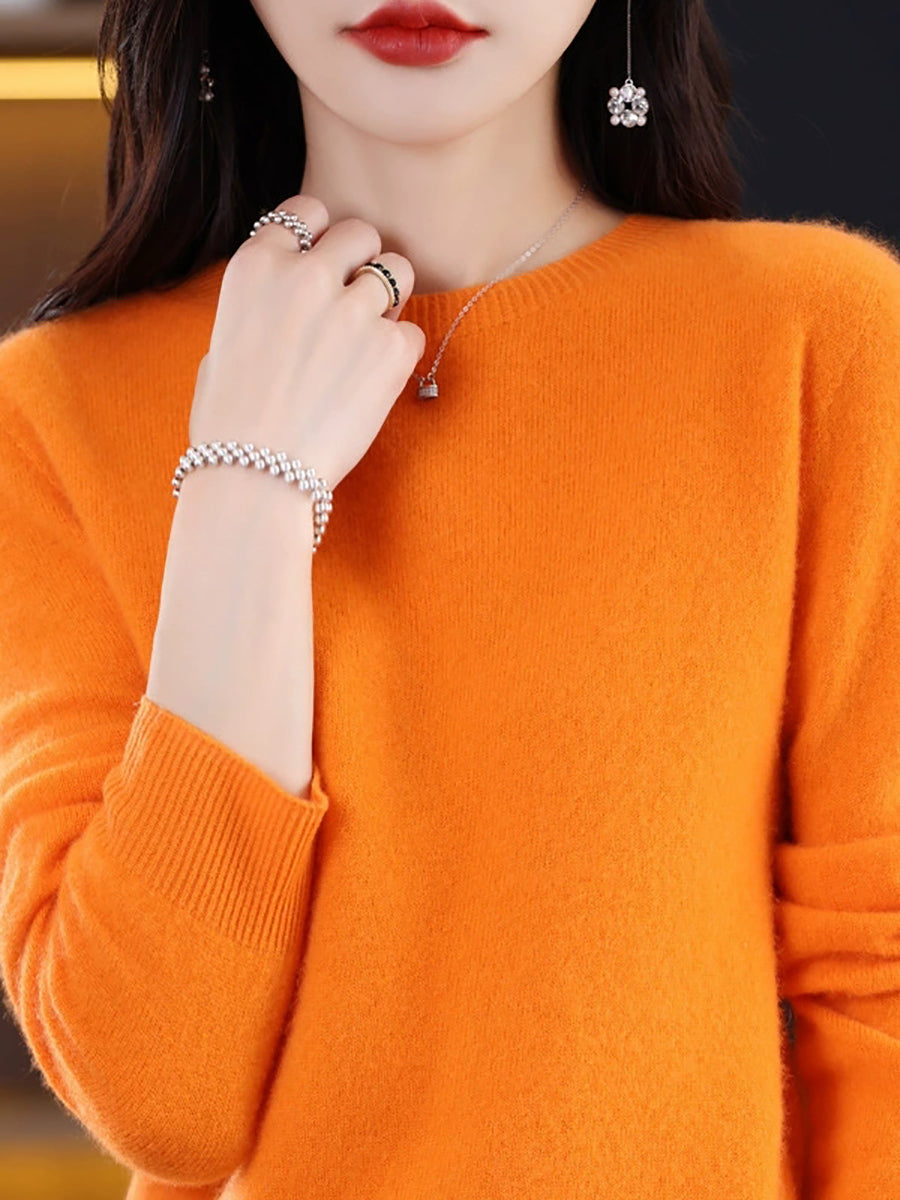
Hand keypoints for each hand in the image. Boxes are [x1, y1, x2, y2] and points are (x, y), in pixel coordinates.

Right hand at [188, 193, 424, 490]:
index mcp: (257, 265)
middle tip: (353, 303)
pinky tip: (373, 380)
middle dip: (361, 262)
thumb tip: (289, 302)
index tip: (322, 265)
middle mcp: (306, 275)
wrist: (256, 476)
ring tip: (367, 341)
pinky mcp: (389, 349)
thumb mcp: (223, 342)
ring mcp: (353, 309)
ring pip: (397, 271)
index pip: (307, 211)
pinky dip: (399, 353)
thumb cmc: (229, 422)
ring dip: (388, 301)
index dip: (319, 237)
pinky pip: (411, 332)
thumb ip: (263, 305)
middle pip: (360, 233)